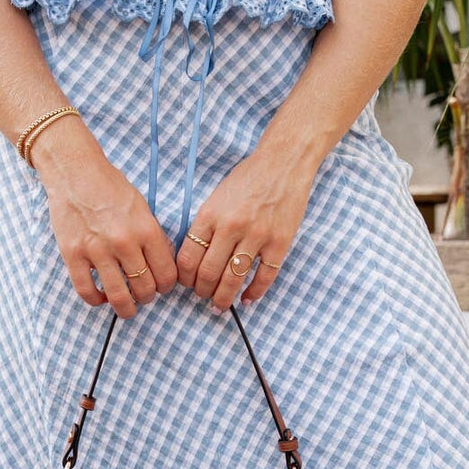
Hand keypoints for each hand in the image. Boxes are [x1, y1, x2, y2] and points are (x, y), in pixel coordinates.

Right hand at [31, 119, 177, 317]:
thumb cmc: (110, 186)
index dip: (167, 286)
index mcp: (145, 229)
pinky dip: (96, 301)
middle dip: (147, 297)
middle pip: (144, 289)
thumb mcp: (142, 207)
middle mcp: (123, 242)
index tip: (162, 287)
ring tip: (127, 308)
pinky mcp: (72, 254)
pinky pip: (86, 291)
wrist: (74, 171)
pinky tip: (100, 297)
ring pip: (118, 296)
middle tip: (144, 294)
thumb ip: (152, 236)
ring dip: (126, 308)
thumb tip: (163, 264)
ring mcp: (96, 250)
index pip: (166, 274)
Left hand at [175, 143, 316, 311]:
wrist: (283, 162)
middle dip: (202, 291)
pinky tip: (247, 299)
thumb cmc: (248, 179)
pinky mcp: (279, 242)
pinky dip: (254, 293)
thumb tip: (194, 258)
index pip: (188, 257)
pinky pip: (264, 277)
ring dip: (224, 298)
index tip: (187, 283)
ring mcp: (257, 235)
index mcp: (210, 214)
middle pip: (208, 273)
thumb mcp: (217, 197)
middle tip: (203, 296)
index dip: (184, 277)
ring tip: (220, 305)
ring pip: (233, 279)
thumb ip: (205, 226)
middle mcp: (231, 226)